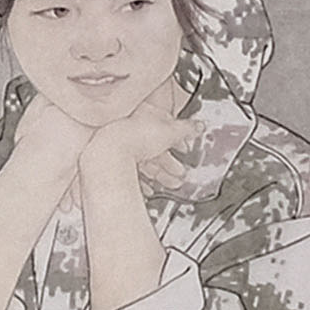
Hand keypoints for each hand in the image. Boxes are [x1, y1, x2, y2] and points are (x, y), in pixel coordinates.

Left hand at [80, 103, 200, 202]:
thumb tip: (199, 126)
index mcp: (144, 120)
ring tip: (172, 184)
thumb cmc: (135, 137)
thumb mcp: (171, 131)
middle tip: (181, 172)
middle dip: (170, 162)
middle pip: (155, 150)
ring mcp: (122, 150)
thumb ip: (187, 129)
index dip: (177, 140)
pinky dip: (142, 183)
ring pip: (145, 164)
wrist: (111, 154)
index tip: (184, 148)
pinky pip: (131, 175)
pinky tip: (149, 189)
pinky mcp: (115, 166)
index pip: (163, 129)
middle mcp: (131, 133)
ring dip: (161, 175)